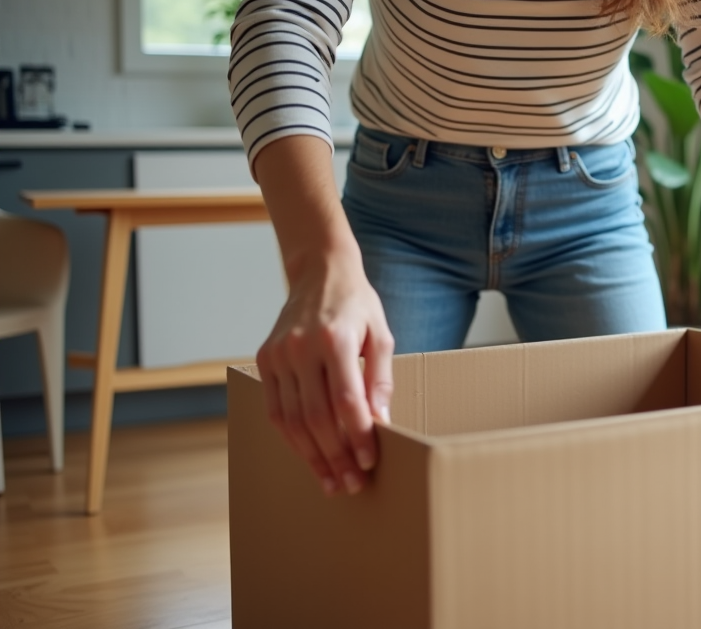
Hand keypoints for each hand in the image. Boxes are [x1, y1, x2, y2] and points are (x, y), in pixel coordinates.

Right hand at [255, 249, 394, 495]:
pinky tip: (309, 456)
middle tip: (352, 483)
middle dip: (335, 456)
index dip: (357, 437)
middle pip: (316, 418)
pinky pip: (275, 409)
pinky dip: (292, 438)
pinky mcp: (264, 360)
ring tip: (331, 481)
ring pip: (291, 420)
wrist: (319, 272)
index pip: (345, 401)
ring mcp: (278, 355)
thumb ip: (379, 379)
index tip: (369, 462)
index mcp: (333, 339)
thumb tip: (380, 422)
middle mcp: (301, 348)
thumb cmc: (357, 305)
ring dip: (312, 456)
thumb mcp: (381, 335)